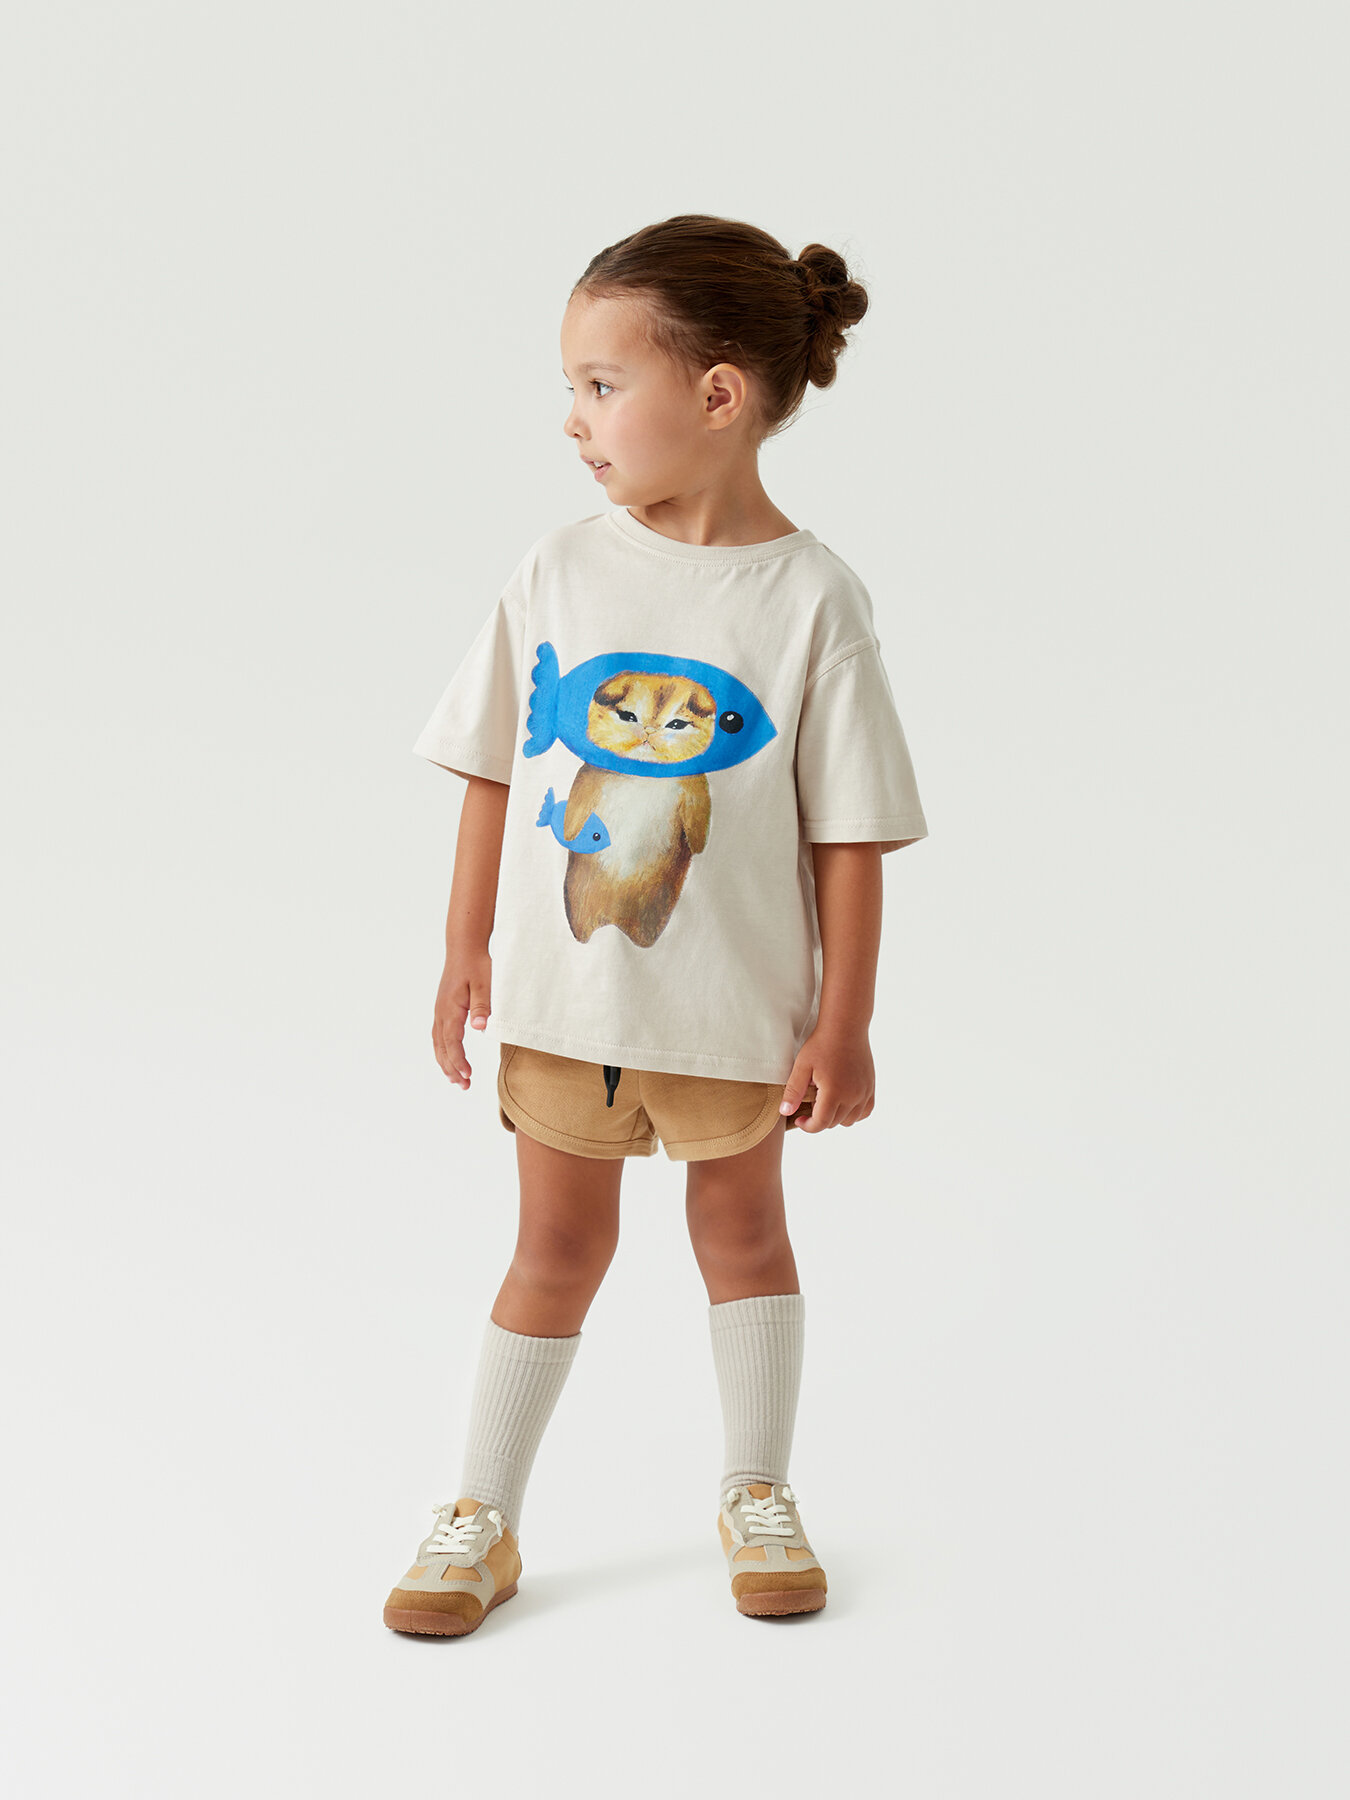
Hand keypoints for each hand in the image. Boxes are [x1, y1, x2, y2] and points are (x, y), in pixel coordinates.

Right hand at [432, 945, 492, 1088]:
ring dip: (446, 1062)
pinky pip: (439, 1035)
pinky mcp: (443, 1009)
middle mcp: (441, 1013)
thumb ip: (483, 1006)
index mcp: (450, 1009)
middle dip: (451, 1068)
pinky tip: (450, 1058)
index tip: (467, 1075)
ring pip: (438, 1043)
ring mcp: (440, 1011)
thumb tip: (479, 1029)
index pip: (452, 1042)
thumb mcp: (484, 984)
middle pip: (442, 1048)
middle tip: (464, 1085)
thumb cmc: (477, 965)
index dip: (459, 1061)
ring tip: (456, 1079)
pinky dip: (443, 1051)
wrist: (464, 948)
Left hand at [778, 1026, 874, 1132]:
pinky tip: (842, 1103)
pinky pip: (865, 1111)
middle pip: (833, 1123)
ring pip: (850, 1120)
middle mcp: (852, 1096)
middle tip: (808, 1107)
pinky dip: (854, 1113)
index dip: (807, 1126)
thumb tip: (785, 1112)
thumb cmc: (821, 1044)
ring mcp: (864, 1092)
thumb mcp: (802, 1066)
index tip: (798, 1119)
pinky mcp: (870, 1087)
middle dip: (818, 1120)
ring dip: (835, 1118)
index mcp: (834, 1093)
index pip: (820, 1124)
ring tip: (824, 1103)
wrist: (845, 1026)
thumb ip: (793, 1091)